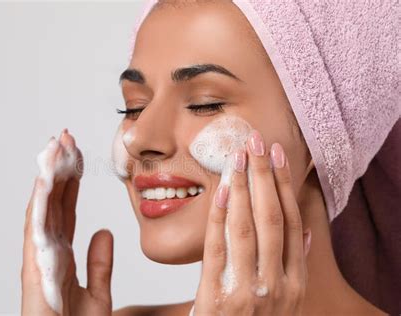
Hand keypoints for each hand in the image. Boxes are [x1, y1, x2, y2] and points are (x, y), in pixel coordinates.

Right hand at [21, 129, 113, 315]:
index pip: (66, 209)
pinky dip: (39, 202)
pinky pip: (35, 229)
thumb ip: (100, 263)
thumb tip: (104, 232)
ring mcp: (38, 258)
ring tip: (54, 145)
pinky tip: (44, 178)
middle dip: (58, 168)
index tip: (77, 156)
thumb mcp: (98, 294)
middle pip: (53, 201)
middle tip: (65, 137)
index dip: (71, 182)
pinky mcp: (33, 268)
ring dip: (47, 176)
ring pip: (41, 207)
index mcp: (61, 254)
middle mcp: (47, 251)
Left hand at [193, 130, 311, 314]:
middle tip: (258, 142)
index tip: (279, 158)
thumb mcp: (283, 301)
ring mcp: (248, 290)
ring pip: (249, 227)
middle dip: (265, 176)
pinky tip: (221, 191)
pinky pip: (219, 248)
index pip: (293, 224)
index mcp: (295, 283)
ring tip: (239, 156)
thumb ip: (292, 268)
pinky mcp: (218, 296)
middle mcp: (277, 284)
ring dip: (244, 187)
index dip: (286, 187)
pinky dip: (220, 216)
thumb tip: (304, 234)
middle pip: (274, 218)